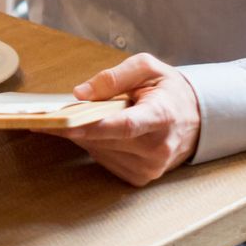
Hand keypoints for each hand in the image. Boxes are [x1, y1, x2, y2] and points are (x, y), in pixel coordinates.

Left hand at [37, 54, 201, 186]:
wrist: (196, 119)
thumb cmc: (169, 90)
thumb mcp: (147, 68)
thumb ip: (114, 77)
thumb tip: (80, 93)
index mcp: (162, 116)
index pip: (125, 125)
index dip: (92, 125)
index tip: (64, 122)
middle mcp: (157, 148)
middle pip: (105, 139)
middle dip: (74, 126)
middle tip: (49, 114)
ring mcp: (150, 167)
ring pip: (100, 151)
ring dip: (83, 134)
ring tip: (75, 117)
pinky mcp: (141, 178)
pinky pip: (105, 160)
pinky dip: (95, 145)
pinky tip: (97, 131)